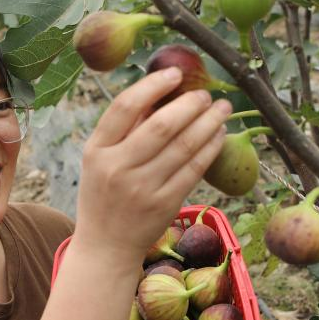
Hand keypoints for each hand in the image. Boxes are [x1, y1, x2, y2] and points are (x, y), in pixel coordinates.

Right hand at [73, 67, 230, 263]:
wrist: (106, 246)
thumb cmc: (104, 195)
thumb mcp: (99, 160)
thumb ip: (124, 129)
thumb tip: (158, 91)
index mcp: (97, 150)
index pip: (124, 107)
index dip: (153, 85)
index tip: (175, 73)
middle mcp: (118, 168)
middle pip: (161, 125)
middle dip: (190, 103)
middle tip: (205, 93)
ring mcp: (143, 188)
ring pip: (184, 146)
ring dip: (209, 122)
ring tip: (221, 109)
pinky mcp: (165, 204)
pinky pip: (194, 169)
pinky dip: (210, 148)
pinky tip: (219, 134)